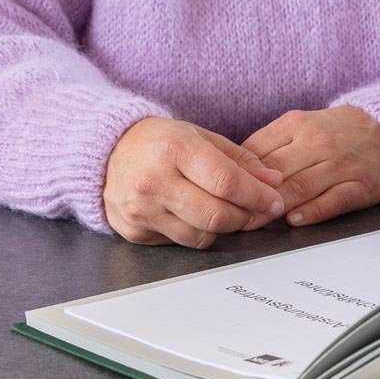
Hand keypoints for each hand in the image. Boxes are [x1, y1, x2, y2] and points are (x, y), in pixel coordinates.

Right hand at [103, 118, 285, 247]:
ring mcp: (141, 209)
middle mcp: (154, 181)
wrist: (106, 153)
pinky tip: (195, 215)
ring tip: (227, 210)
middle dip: (246, 216)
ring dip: (224, 227)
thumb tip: (273, 181)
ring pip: (202, 235)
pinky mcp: (135, 231)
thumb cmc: (158, 142)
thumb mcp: (199, 136)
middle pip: (217, 215)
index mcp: (174, 149)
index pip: (227, 182)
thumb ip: (239, 159)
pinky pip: (182, 242)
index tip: (274, 200)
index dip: (258, 196)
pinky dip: (198, 232)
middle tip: (257, 210)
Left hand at [241, 105, 379, 224]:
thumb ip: (270, 145)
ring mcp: (339, 165)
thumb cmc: (339, 131)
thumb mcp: (301, 124)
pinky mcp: (360, 185)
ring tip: (254, 223)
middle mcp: (317, 143)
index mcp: (296, 125)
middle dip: (249, 198)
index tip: (221, 194)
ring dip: (274, 208)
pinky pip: (333, 200)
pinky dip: (313, 211)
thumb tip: (235, 171)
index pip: (256, 152)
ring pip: (299, 188)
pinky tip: (295, 220)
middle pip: (274, 174)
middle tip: (231, 217)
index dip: (236, 176)